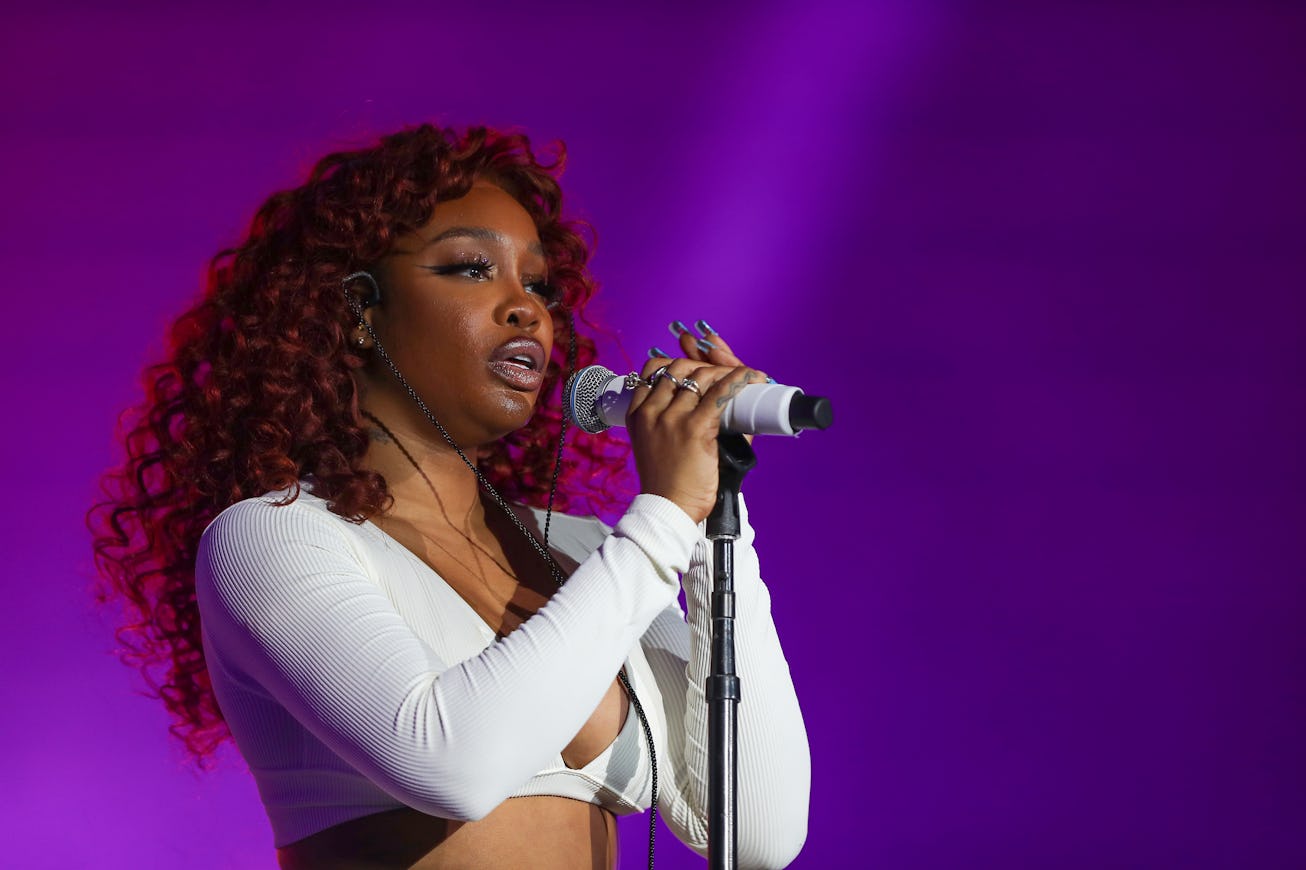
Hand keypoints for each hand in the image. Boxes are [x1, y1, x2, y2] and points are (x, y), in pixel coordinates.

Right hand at [630, 322, 765, 522]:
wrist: (668, 508)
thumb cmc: (667, 482)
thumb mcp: (655, 444)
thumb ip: (672, 421)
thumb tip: (706, 402)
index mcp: (638, 414)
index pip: (653, 370)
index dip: (677, 363)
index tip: (696, 368)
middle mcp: (652, 411)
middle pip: (679, 368)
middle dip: (703, 364)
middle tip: (722, 374)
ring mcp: (672, 418)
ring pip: (701, 377)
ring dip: (724, 372)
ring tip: (742, 377)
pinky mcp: (694, 428)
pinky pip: (720, 393)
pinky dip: (740, 380)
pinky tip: (753, 377)